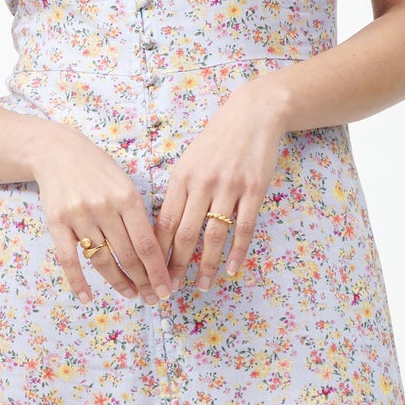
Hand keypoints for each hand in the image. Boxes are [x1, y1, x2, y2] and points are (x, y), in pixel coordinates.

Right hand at [27, 122, 171, 301]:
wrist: (57, 151)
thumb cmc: (96, 169)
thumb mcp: (124, 183)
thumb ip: (136, 215)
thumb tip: (153, 253)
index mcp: (127, 198)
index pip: (146, 244)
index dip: (157, 271)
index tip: (165, 288)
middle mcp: (105, 208)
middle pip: (128, 255)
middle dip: (143, 281)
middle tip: (152, 297)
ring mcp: (79, 216)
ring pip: (103, 260)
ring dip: (118, 282)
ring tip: (131, 294)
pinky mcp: (57, 223)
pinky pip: (69, 260)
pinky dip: (78, 282)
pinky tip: (87, 298)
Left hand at [156, 78, 289, 282]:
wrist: (253, 114)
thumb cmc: (217, 141)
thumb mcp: (189, 161)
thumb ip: (178, 193)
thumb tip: (164, 228)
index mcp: (181, 178)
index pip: (163, 223)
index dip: (155, 252)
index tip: (150, 273)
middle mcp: (202, 184)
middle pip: (184, 234)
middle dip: (175, 266)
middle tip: (170, 289)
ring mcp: (229, 188)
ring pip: (213, 236)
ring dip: (206, 265)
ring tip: (202, 286)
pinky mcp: (254, 190)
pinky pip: (244, 228)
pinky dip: (237, 251)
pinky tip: (231, 269)